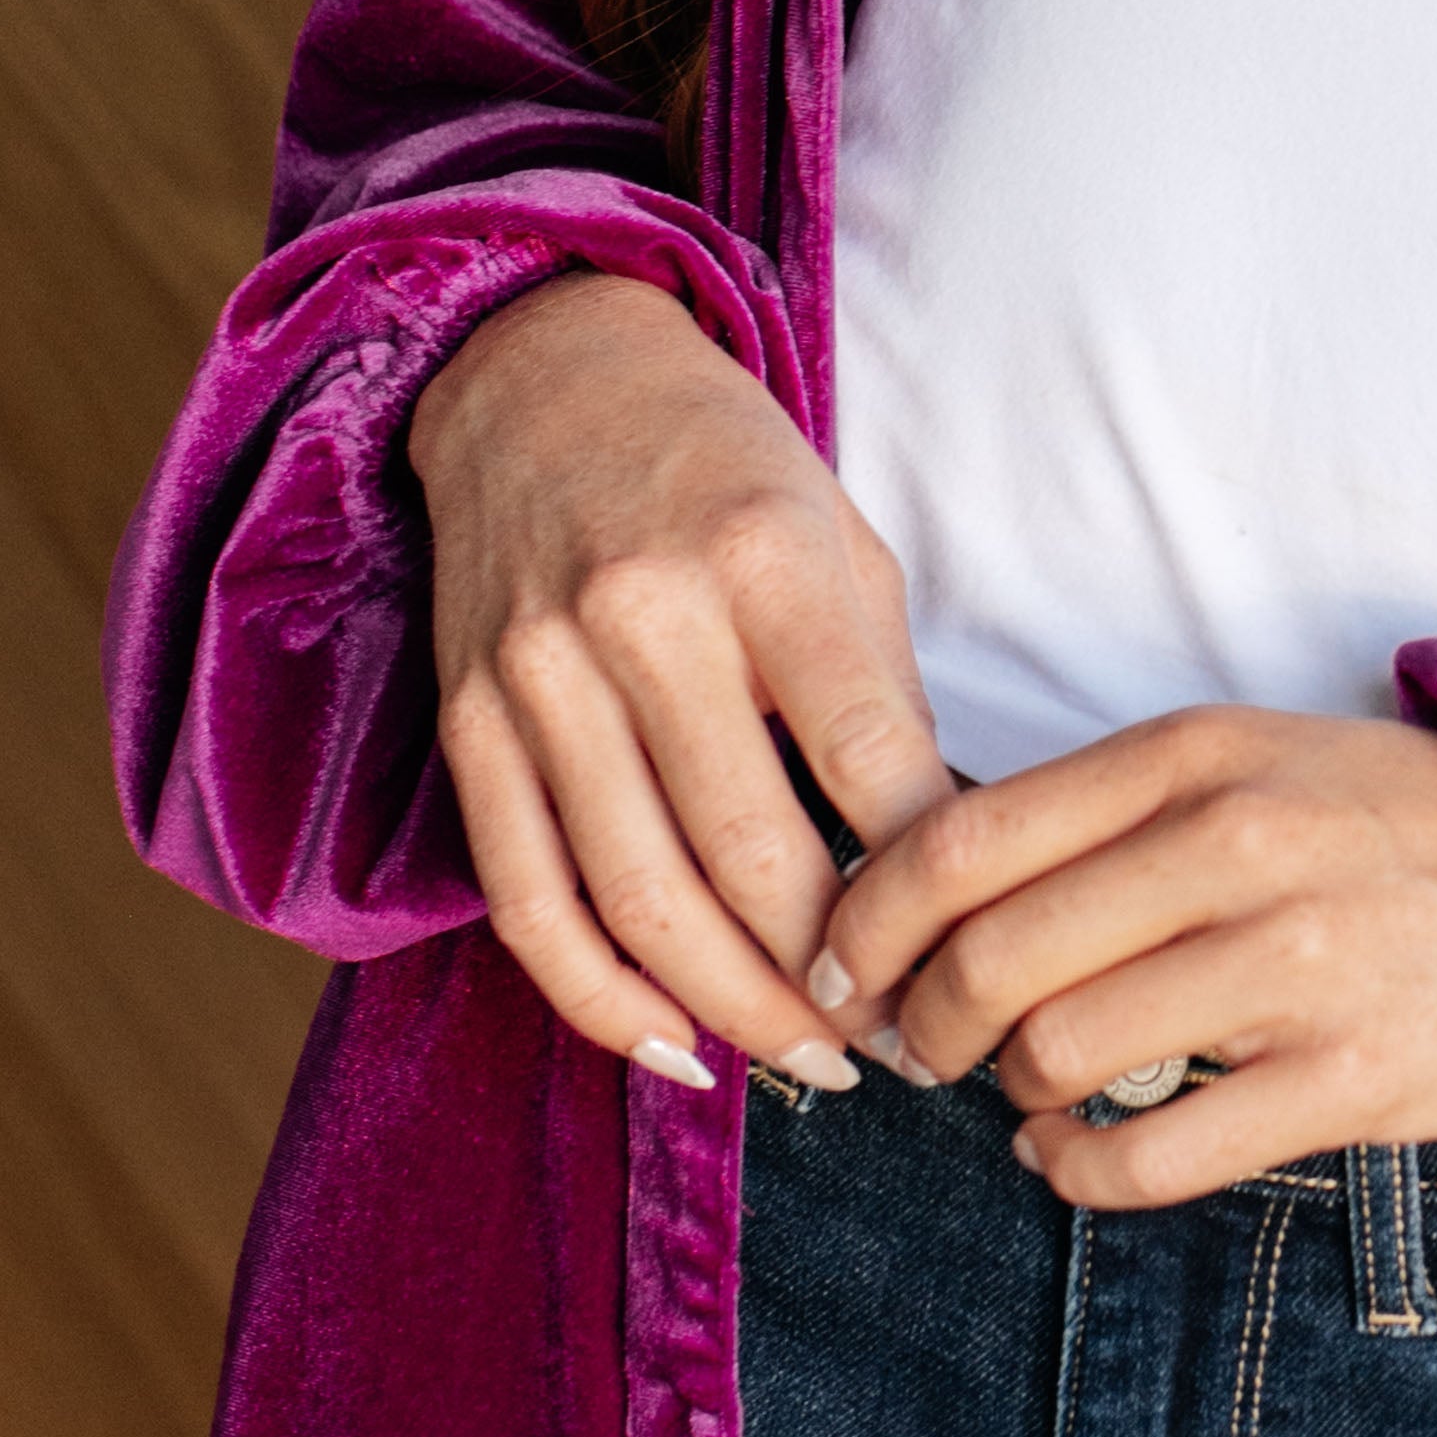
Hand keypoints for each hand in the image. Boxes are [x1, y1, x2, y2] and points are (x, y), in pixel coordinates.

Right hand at [411, 268, 954, 1091]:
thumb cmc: (725, 468)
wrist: (542, 374)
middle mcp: (645, 616)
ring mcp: (541, 673)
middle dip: (835, 980)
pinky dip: (599, 996)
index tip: (968, 954)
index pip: (868, 759)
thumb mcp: (841, 539)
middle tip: (903, 1043)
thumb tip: (936, 860)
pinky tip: (672, 1047)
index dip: (925, 886)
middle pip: (750, 855)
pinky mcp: (469, 721)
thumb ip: (880, 691)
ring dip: (733, 1011)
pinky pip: (529, 897)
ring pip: (639, 899)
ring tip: (809, 1062)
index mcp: (767, 558)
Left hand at [816, 704, 1436, 1208]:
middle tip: (916, 1050)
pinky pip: (1151, 1158)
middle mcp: (1242, 845)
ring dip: (1005, 1096)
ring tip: (1020, 1095)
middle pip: (988, 955)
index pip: (962, 835)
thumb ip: (1109, 812)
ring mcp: (1301, 965)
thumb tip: (928, 893)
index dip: (866, 920)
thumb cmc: (1408, 834)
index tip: (840, 969)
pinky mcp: (1352, 1082)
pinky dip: (1077, 1174)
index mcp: (1202, 752)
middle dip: (919, 1023)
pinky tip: (1073, 1156)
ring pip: (1055, 1056)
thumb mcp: (1261, 762)